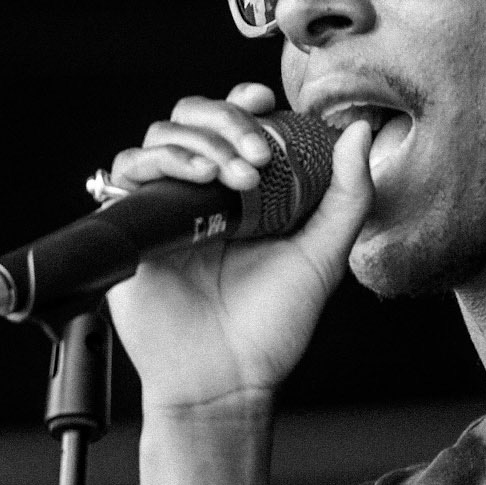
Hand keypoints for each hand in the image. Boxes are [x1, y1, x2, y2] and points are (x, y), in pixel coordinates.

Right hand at [106, 83, 373, 413]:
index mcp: (243, 194)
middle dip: (225, 121)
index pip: (232, 123)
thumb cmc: (271, 329)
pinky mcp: (133, 231)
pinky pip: (125, 174)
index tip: (265, 103)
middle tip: (255, 159)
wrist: (226, 381)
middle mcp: (201, 196)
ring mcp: (165, 211)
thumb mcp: (323, 257)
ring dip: (198, 142)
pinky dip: (157, 162)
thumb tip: (360, 131)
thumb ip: (348, 195)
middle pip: (191, 118)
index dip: (242, 103)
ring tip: (231, 179)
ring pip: (160, 137)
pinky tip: (195, 181)